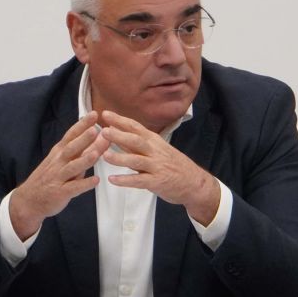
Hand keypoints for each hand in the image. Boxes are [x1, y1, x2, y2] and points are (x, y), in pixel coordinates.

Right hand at [9, 111, 109, 239]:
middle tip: (96, 129)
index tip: (94, 114)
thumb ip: (81, 151)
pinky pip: (73, 188)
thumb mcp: (62, 161)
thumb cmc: (49, 178)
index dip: (82, 124)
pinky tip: (96, 181)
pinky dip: (84, 184)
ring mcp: (58, 177)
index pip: (71, 135)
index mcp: (59, 152)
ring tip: (96, 153)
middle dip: (83, 139)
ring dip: (84, 160)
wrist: (28, 200)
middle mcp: (58, 162)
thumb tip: (101, 138)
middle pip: (71, 148)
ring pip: (72, 167)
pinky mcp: (60, 192)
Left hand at [99, 110, 219, 225]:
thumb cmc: (172, 164)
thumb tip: (114, 131)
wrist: (194, 182)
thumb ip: (134, 143)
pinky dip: (125, 180)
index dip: (120, 120)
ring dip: (120, 158)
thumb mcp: (156, 149)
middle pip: (136, 140)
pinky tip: (112, 180)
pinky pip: (139, 181)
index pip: (135, 127)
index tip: (105, 113)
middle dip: (119, 135)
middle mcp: (155, 151)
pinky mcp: (157, 182)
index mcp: (154, 140)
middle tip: (103, 131)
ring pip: (136, 160)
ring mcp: (157, 166)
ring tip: (104, 155)